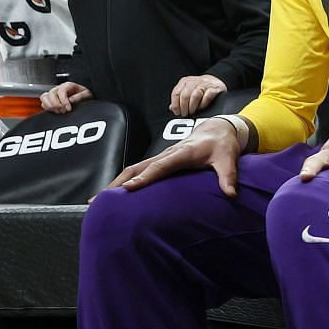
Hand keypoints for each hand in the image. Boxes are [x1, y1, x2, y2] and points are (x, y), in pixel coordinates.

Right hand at [41, 80, 91, 112]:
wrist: (83, 95)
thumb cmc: (85, 93)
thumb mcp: (87, 94)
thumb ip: (80, 96)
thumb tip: (71, 100)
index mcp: (68, 85)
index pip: (61, 91)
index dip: (64, 101)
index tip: (68, 108)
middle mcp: (59, 88)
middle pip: (51, 94)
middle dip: (57, 104)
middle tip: (64, 111)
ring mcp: (53, 93)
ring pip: (44, 97)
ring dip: (50, 106)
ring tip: (59, 111)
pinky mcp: (50, 99)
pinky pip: (43, 102)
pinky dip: (47, 107)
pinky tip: (55, 111)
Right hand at [105, 117, 246, 197]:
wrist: (218, 129)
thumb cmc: (222, 145)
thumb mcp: (228, 159)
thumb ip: (228, 176)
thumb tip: (231, 194)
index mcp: (181, 153)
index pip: (159, 167)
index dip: (144, 178)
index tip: (128, 190)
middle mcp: (166, 154)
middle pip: (136, 168)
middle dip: (117, 183)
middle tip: (98, 199)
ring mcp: (161, 157)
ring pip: (133, 169)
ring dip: (115, 183)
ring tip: (96, 199)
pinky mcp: (159, 161)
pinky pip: (138, 171)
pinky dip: (124, 181)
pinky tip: (114, 193)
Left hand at [168, 73, 227, 115]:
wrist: (215, 82)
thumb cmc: (199, 89)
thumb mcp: (187, 91)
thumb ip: (179, 99)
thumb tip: (171, 108)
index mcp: (185, 82)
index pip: (176, 93)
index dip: (175, 105)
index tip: (177, 112)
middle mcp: (193, 81)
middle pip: (184, 95)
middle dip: (184, 107)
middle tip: (185, 114)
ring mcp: (204, 84)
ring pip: (195, 96)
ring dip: (193, 106)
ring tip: (192, 111)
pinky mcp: (213, 88)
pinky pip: (207, 97)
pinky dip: (203, 104)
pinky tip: (201, 107)